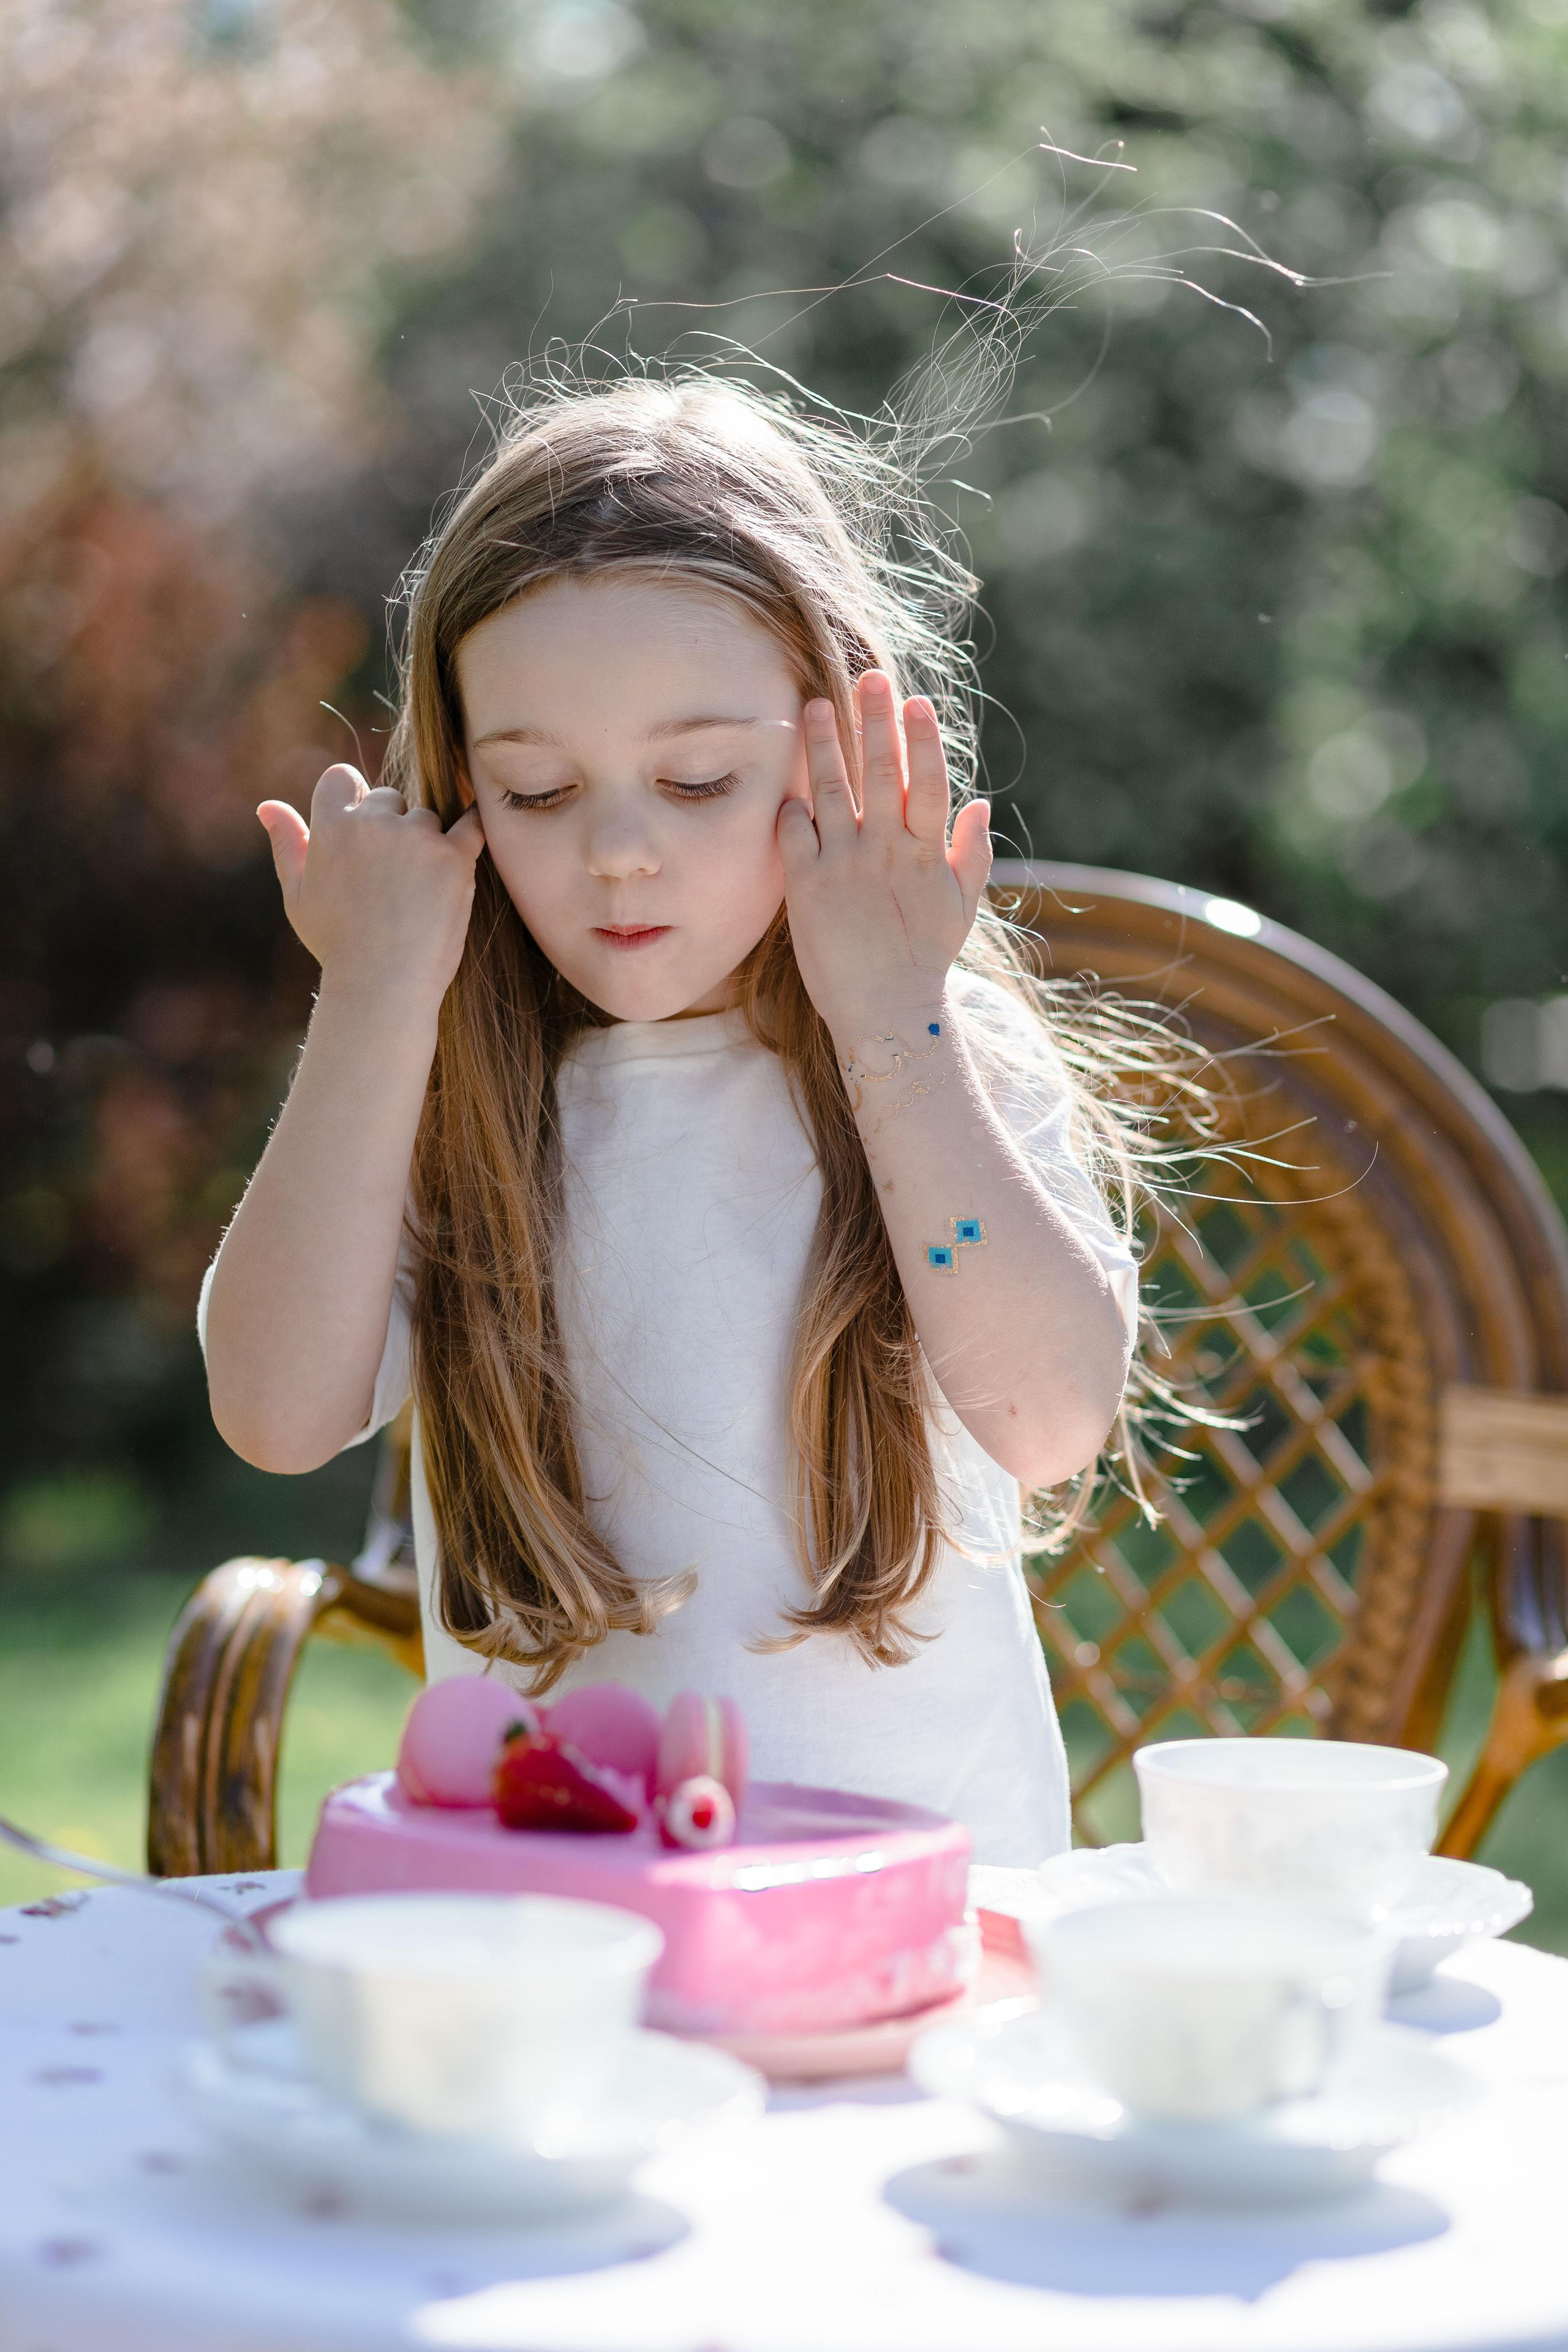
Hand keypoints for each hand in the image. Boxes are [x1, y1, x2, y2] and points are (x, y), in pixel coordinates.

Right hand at [258, 765, 484, 1000]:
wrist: (381, 985)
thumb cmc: (336, 945)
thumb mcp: (299, 896)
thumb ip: (288, 844)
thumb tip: (268, 807)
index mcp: (332, 826)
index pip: (342, 777)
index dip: (352, 797)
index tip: (360, 828)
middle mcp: (374, 823)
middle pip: (389, 798)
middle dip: (391, 826)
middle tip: (388, 875)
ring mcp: (417, 838)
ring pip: (426, 818)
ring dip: (425, 842)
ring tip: (415, 891)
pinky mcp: (454, 858)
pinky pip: (472, 826)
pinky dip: (473, 828)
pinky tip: (472, 831)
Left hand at [777, 671, 990, 1041]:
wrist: (884, 1012)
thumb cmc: (923, 959)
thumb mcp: (961, 908)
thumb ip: (972, 854)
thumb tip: (978, 803)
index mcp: (926, 853)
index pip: (927, 781)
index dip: (922, 739)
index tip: (916, 701)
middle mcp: (885, 851)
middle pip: (880, 772)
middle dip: (874, 720)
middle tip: (869, 677)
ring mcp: (843, 865)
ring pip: (831, 790)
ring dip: (823, 744)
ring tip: (814, 705)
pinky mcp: (805, 885)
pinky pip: (795, 831)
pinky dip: (792, 805)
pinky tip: (789, 783)